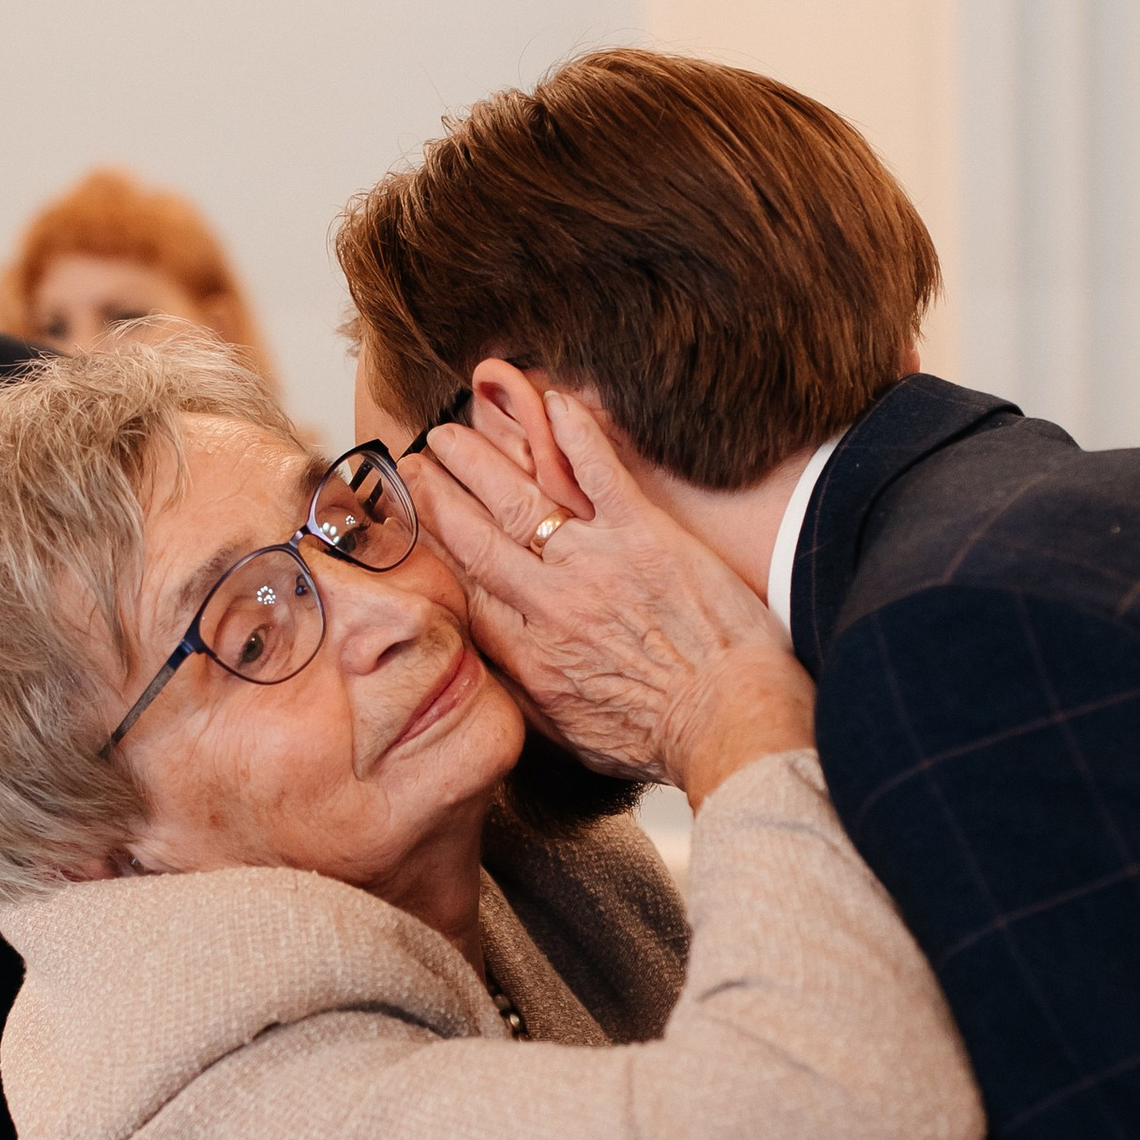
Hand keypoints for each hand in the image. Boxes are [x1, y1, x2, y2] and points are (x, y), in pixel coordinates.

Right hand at [412, 389, 811, 804]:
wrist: (729, 721)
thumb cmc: (661, 738)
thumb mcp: (570, 736)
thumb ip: (522, 694)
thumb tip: (486, 667)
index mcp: (528, 653)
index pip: (464, 590)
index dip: (430, 552)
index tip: (410, 526)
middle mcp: (550, 603)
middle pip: (476, 536)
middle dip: (437, 494)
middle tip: (413, 462)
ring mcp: (596, 563)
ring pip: (519, 498)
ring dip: (479, 458)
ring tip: (451, 430)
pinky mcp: (645, 535)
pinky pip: (600, 471)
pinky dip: (574, 432)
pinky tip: (553, 400)